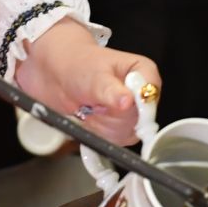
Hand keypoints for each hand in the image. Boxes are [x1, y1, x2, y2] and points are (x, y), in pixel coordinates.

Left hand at [15, 19, 158, 146]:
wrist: (56, 72)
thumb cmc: (77, 63)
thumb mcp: (94, 74)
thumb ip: (110, 90)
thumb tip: (127, 102)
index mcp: (144, 75)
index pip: (151, 98)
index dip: (135, 106)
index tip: (118, 103)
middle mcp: (140, 96)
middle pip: (138, 122)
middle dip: (111, 116)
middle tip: (94, 101)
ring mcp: (129, 114)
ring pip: (124, 135)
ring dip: (101, 126)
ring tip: (90, 107)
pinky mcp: (116, 128)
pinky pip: (113, 143)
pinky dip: (96, 133)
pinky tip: (88, 117)